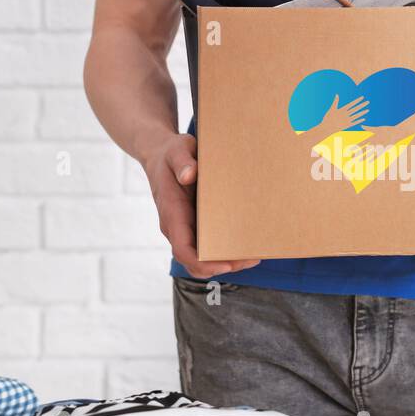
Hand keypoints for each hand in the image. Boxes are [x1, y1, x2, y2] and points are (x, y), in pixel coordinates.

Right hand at [142, 132, 259, 278]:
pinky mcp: (193, 224)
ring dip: (226, 261)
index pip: (183, 249)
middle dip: (222, 266)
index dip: (203, 263)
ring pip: (202, 257)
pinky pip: (207, 245)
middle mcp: (176, 227)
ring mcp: (184, 228)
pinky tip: (245, 244)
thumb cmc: (170, 153)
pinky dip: (224, 250)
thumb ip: (182, 161)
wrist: (160, 153)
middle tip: (251, 259)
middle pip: (196, 261)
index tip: (226, 264)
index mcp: (171, 213)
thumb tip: (189, 175)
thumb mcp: (177, 150)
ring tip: (253, 256)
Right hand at [308, 95, 368, 139]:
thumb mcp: (332, 109)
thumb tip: (337, 94)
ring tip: (368, 110)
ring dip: (362, 112)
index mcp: (342, 110)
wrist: (327, 128)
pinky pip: (355, 122)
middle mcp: (346, 114)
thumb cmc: (328, 118)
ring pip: (356, 115)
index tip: (362, 97)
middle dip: (362, 105)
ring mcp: (347, 120)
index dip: (357, 101)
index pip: (352, 104)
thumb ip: (335, 102)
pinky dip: (359, 120)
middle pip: (356, 109)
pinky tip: (364, 119)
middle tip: (368, 102)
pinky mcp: (347, 125)